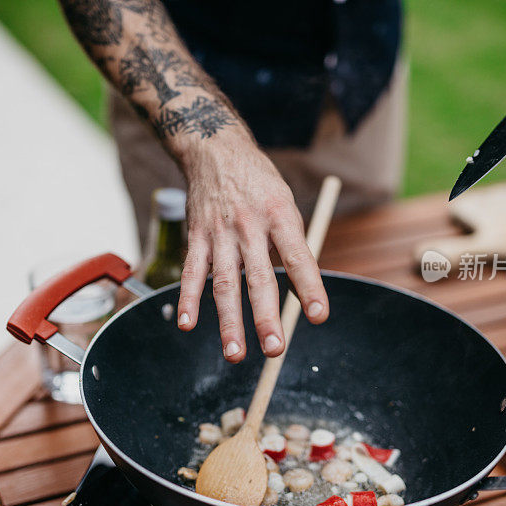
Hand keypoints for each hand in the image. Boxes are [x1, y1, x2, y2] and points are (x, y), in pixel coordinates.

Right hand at [175, 139, 328, 362]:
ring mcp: (220, 233)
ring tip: (235, 354)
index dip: (309, 287)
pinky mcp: (196, 237)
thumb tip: (304, 296)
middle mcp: (250, 226)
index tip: (319, 316)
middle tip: (275, 349)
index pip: (298, 257)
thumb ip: (293, 249)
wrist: (217, 151)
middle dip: (266, 316)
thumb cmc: (260, 187)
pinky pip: (192, 272)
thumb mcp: (286, 207)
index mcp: (280, 216)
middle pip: (259, 278)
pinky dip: (188, 299)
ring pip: (224, 283)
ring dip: (228, 321)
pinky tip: (187, 324)